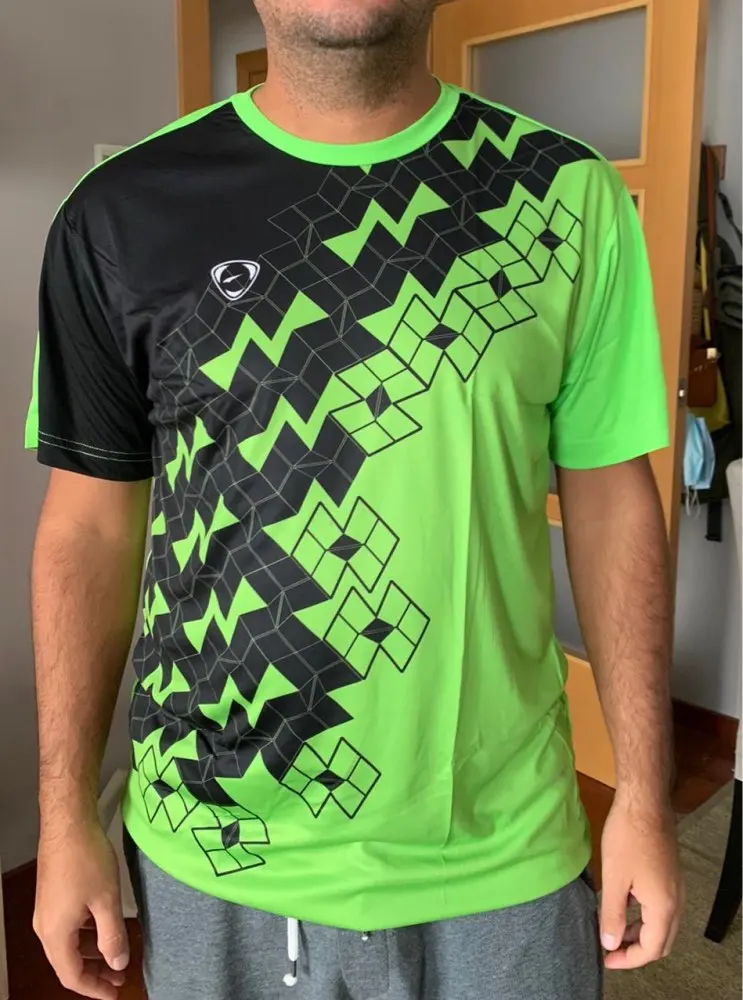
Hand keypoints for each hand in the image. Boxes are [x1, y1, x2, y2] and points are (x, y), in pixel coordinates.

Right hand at [34, 819, 129, 999]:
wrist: (68, 824)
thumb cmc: (87, 860)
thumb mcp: (107, 900)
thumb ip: (113, 936)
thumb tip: (117, 964)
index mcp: (56, 934)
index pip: (72, 976)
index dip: (94, 988)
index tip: (115, 993)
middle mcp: (45, 927)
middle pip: (67, 963)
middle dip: (94, 972)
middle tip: (119, 976)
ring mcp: (47, 911)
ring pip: (68, 944)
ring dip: (91, 952)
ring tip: (116, 954)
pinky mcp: (52, 897)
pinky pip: (68, 927)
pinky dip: (86, 934)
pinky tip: (103, 927)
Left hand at [600, 795, 683, 969]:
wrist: (644, 803)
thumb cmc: (627, 837)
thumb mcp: (614, 878)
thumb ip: (613, 914)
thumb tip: (610, 943)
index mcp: (663, 907)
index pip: (650, 949)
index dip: (627, 960)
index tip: (605, 959)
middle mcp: (675, 901)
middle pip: (661, 942)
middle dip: (636, 951)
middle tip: (610, 950)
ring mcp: (676, 887)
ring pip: (662, 925)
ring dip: (640, 933)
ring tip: (613, 931)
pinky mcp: (670, 875)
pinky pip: (661, 908)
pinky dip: (644, 917)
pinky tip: (624, 906)